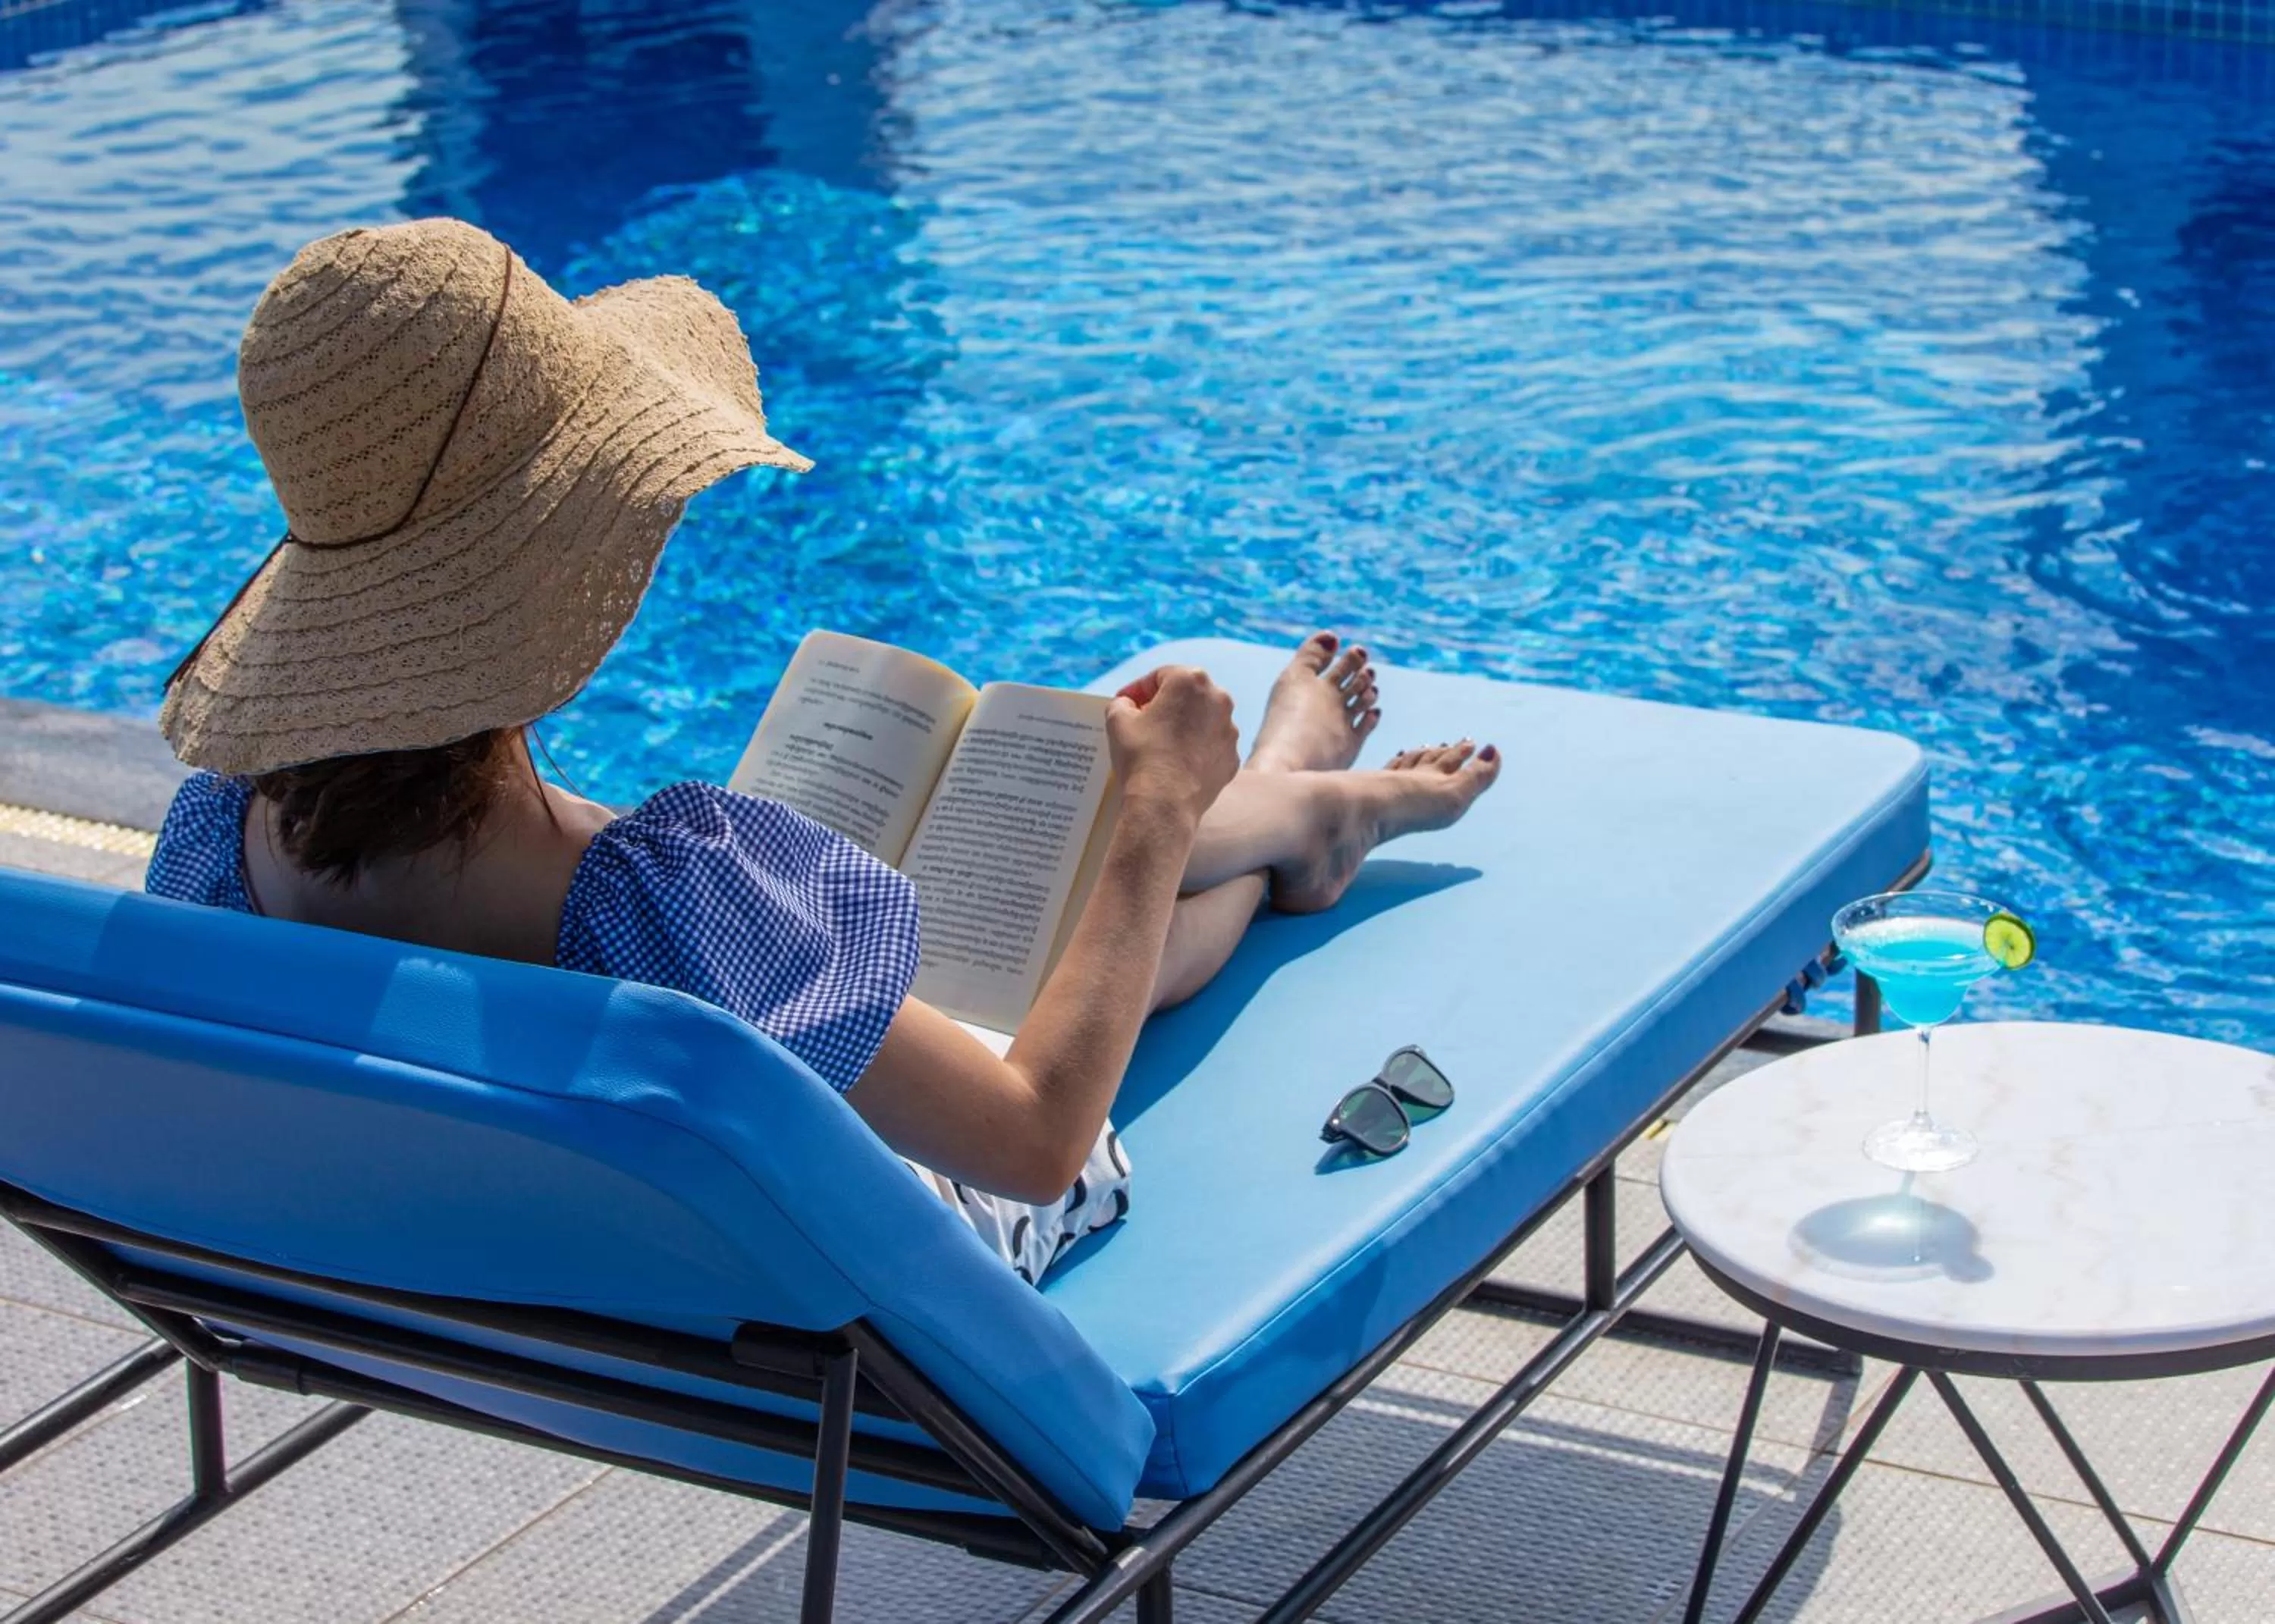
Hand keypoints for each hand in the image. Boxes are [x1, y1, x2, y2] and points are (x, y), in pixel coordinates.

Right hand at [1106, 665, 1239, 824]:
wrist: (1165, 804)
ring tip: (1159, 745)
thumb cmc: (1141, 756)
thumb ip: (1121, 702)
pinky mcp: (1232, 757)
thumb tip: (1128, 705)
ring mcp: (1229, 730)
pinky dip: (1195, 750)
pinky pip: (1210, 746)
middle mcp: (1218, 699)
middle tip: (1142, 720)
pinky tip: (1175, 763)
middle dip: (1164, 704)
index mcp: (1191, 680)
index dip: (1137, 689)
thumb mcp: (1117, 720)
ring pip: (1201, 720)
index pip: (1160, 676)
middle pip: (1186, 695)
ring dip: (1182, 727)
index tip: (1125, 702)